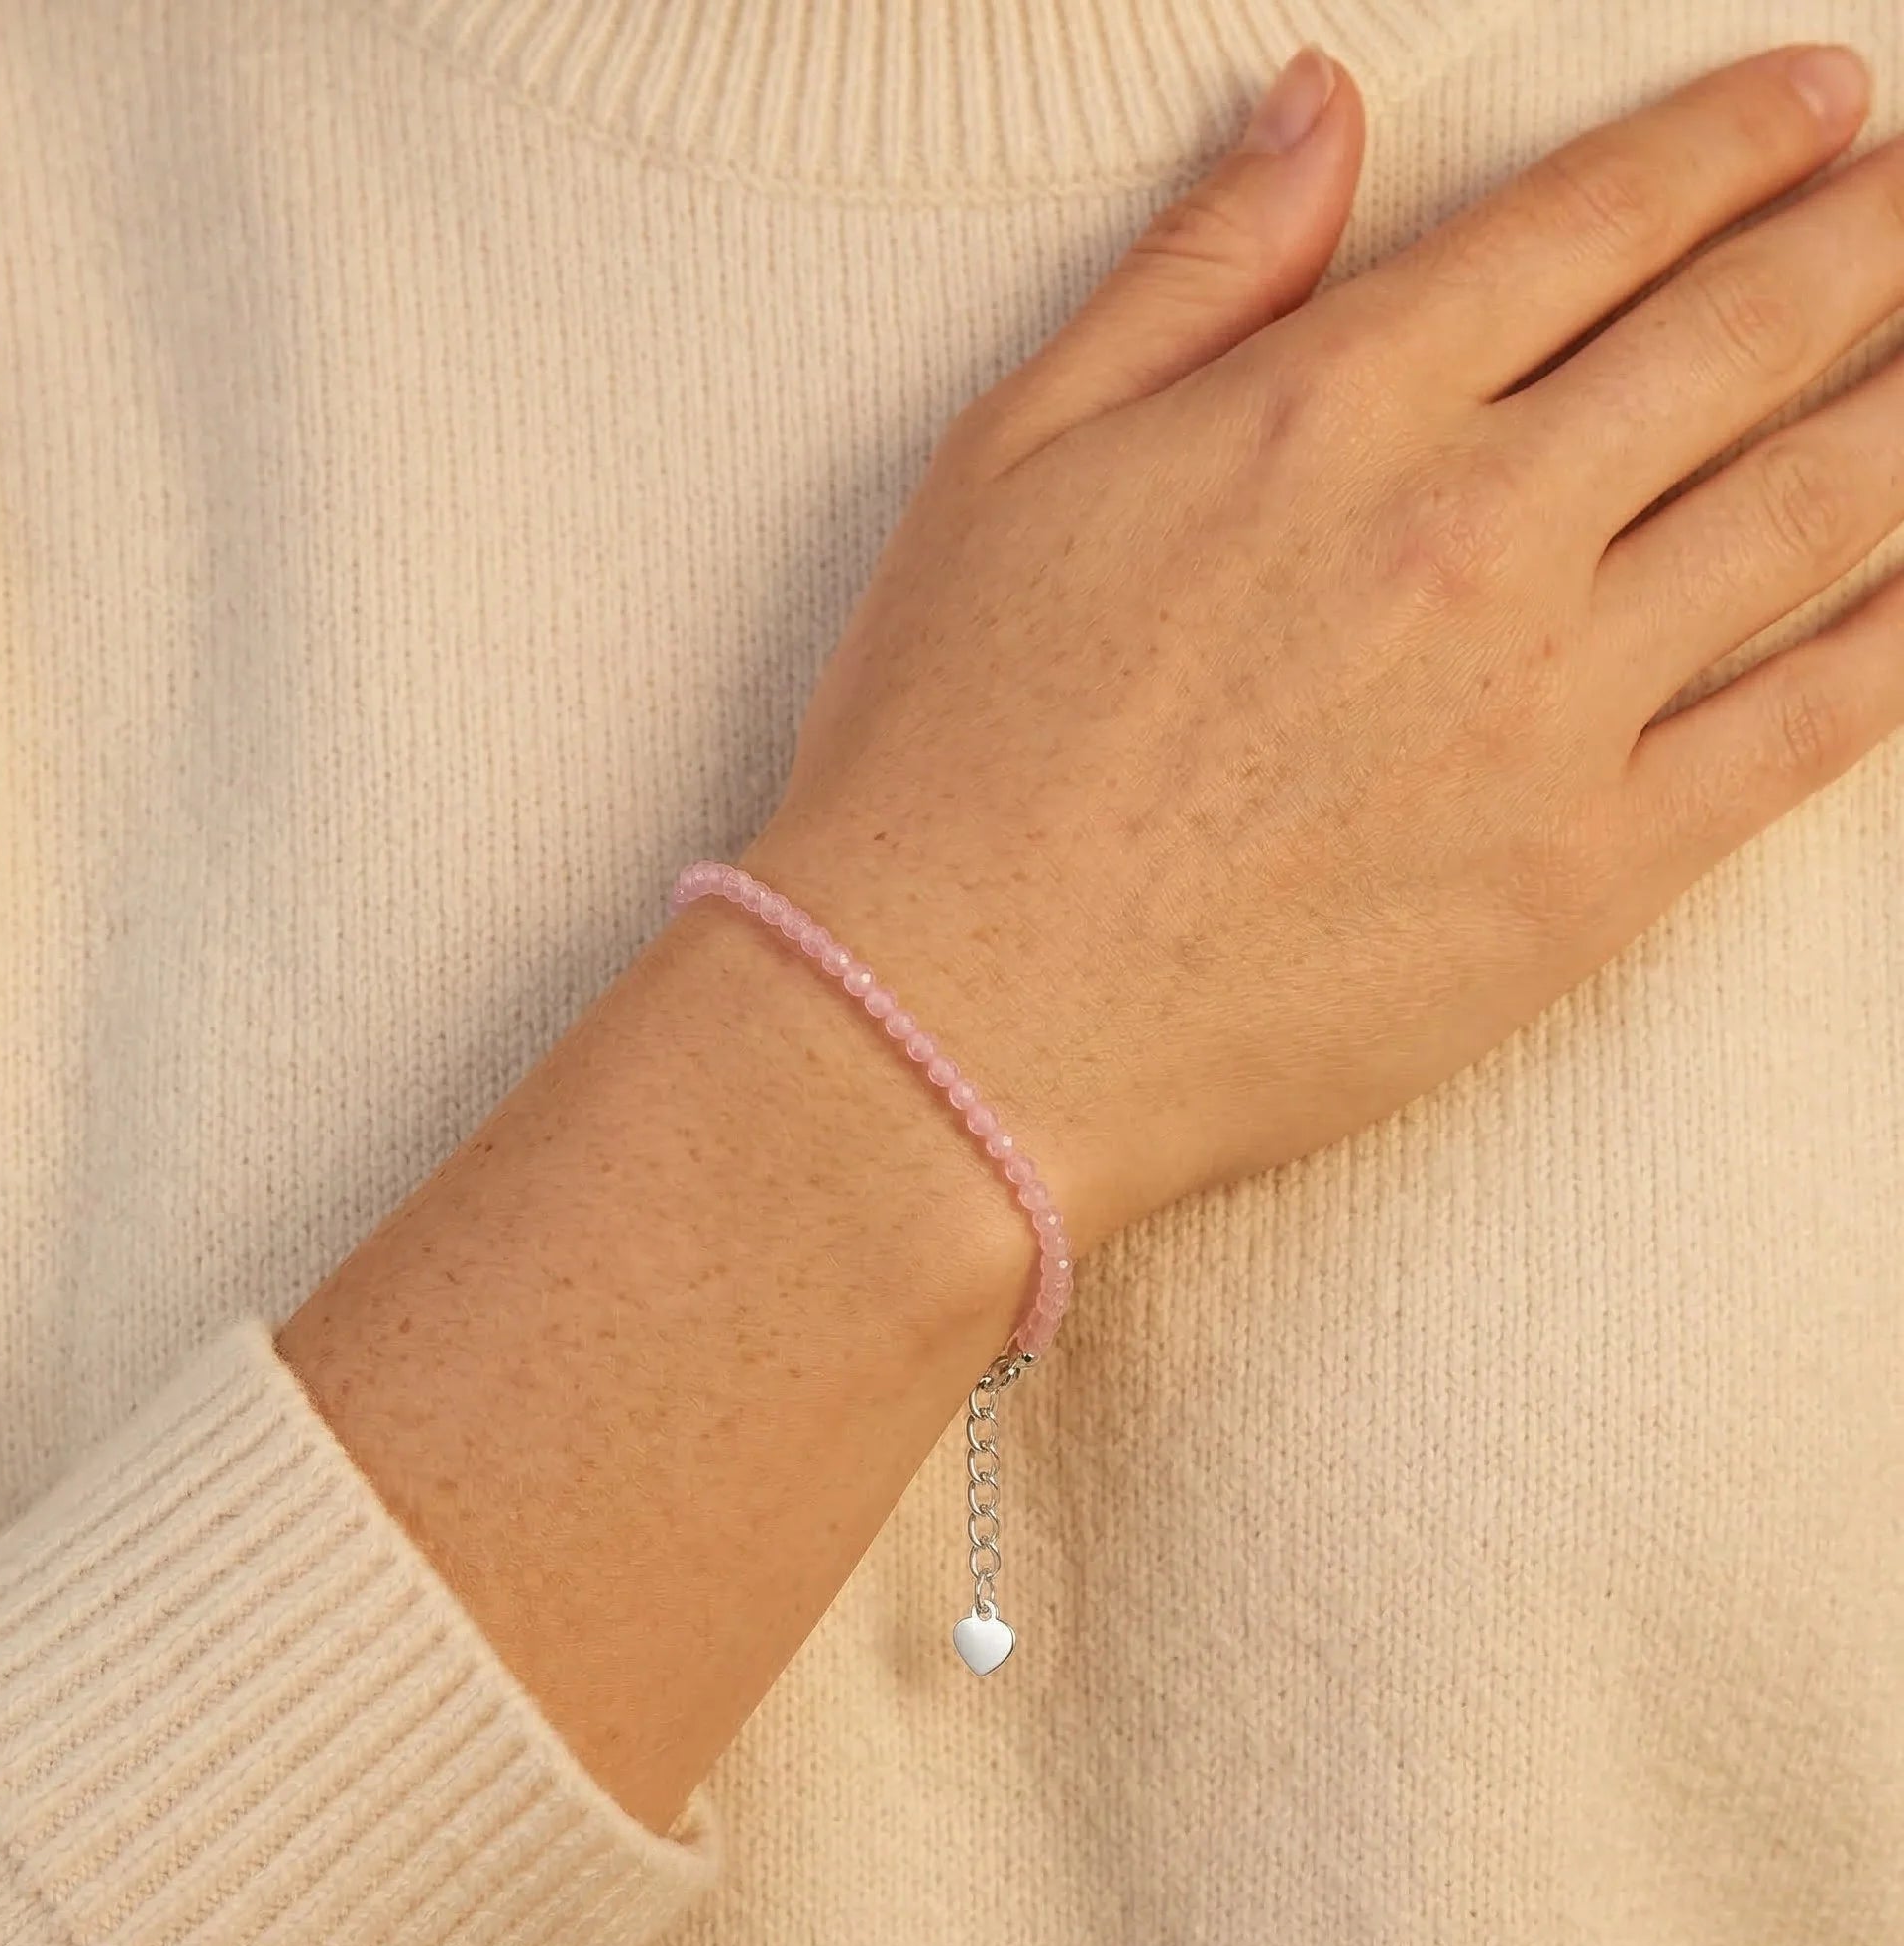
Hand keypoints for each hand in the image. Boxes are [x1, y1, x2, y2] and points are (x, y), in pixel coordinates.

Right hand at [746, 43, 1903, 1250]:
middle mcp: (1472, 532)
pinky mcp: (1588, 874)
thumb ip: (1189, 275)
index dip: (1729, 140)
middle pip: (1740, 336)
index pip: (1592, 223)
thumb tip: (1318, 111)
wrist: (956, 1021)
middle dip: (1867, 235)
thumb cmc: (952, 756)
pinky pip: (1810, 725)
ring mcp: (1552, 707)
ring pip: (1815, 507)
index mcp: (1329, 412)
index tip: (1814, 105)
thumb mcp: (1013, 459)